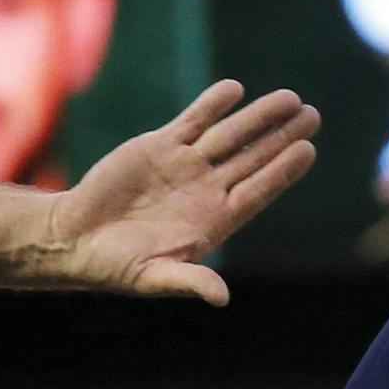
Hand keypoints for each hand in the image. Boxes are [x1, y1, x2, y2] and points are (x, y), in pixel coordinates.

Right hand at [51, 82, 318, 303]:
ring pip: (229, 135)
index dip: (282, 172)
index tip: (307, 150)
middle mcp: (205, 191)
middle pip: (252, 158)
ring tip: (290, 98)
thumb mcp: (154, 277)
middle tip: (313, 115)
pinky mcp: (159, 147)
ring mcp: (184, 166)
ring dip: (258, 117)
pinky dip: (212, 105)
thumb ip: (190, 281)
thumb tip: (221, 298)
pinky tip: (235, 90)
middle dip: (282, 137)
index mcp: (212, 222)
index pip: (257, 192)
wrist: (75, 238)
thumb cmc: (115, 266)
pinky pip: (192, 121)